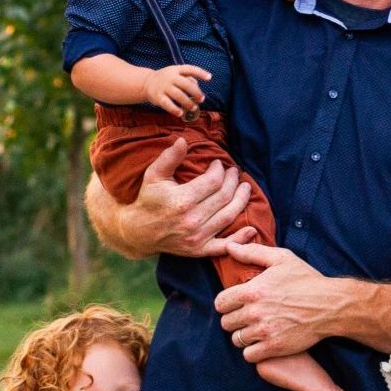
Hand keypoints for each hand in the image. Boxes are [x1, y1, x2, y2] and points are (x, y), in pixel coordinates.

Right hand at [88, 147, 251, 259]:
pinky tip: (252, 229)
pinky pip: (224, 246)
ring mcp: (197, 237)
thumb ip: (170, 158)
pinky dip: (240, 239)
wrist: (138, 231)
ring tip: (246, 188)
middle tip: (235, 173)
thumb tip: (183, 140)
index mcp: (182, 200)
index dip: (220, 171)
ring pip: (228, 217)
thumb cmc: (147, 200)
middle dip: (233, 182)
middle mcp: (192, 220)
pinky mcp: (199, 250)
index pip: (213, 182)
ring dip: (241, 201)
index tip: (219, 164)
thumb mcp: (154, 176)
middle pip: (224, 198)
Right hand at [143, 63, 211, 115]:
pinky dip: (175, 109)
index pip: (190, 69)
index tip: (209, 78)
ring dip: (188, 103)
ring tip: (193, 108)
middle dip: (196, 92)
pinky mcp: (158, 96)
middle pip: (186, 84)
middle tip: (201, 99)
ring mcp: (163, 86)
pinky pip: (167, 104)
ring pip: (178, 95)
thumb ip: (188, 79)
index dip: (200, 73)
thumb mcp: (176, 75)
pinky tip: (181, 113)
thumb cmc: (167, 80)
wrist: (147, 82)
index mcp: (176, 70)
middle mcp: (170, 77)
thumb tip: (198, 89)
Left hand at [213, 242, 333, 360]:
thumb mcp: (281, 258)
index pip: (220, 303)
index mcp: (252, 291)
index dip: (227, 304)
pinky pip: (249, 355)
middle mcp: (255, 312)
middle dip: (235, 320)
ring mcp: (264, 332)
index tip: (237, 304)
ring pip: (236, 340)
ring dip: (244, 336)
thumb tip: (229, 246)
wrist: (331, 306)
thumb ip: (252, 252)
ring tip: (256, 330)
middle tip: (248, 318)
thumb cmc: (307, 280)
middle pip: (226, 323)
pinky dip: (253, 351)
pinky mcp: (274, 347)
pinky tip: (262, 343)